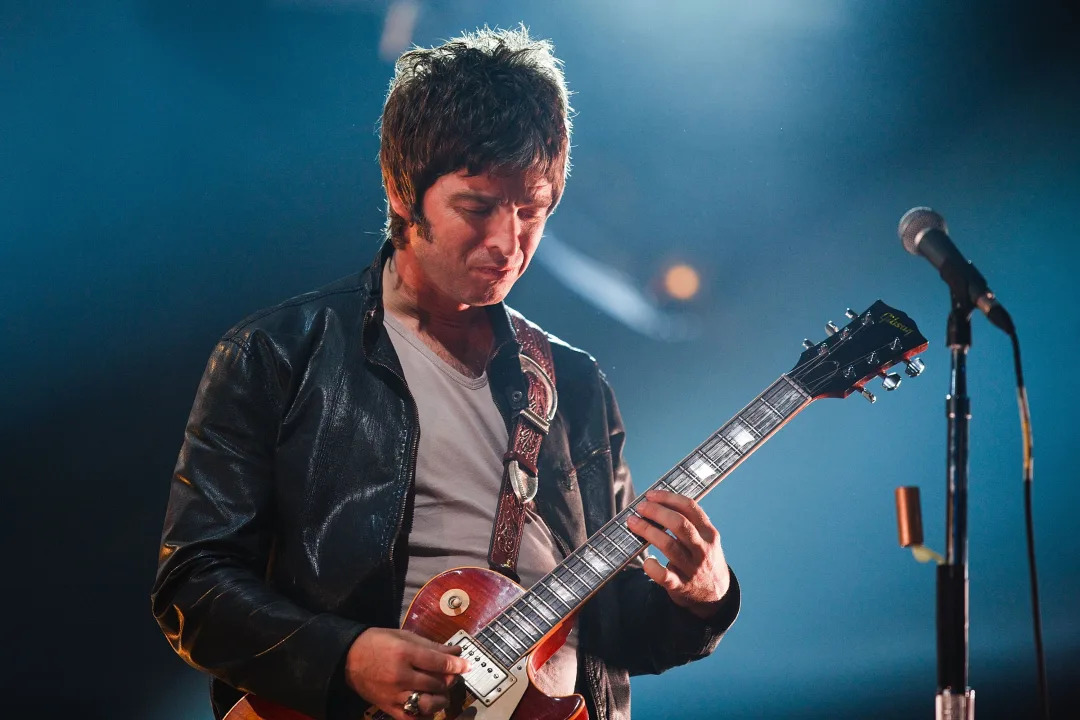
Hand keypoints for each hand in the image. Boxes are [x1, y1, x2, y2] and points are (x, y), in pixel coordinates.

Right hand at [344, 627, 469, 719]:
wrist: (348, 658)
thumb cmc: (378, 642)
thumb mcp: (404, 636)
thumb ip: (431, 646)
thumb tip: (456, 651)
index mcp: (404, 653)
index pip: (437, 662)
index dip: (456, 664)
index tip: (466, 665)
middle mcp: (400, 675)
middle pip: (435, 683)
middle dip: (449, 679)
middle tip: (452, 675)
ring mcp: (394, 694)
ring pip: (427, 703)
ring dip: (440, 698)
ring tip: (441, 692)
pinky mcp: (388, 707)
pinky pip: (412, 717)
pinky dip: (424, 714)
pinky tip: (428, 706)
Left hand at [626, 489, 730, 618]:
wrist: (715, 594)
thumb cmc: (702, 557)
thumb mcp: (705, 539)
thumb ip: (689, 522)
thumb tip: (657, 502)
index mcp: (709, 533)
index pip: (690, 508)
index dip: (668, 498)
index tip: (651, 495)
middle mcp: (702, 550)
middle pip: (679, 524)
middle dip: (656, 512)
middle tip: (640, 508)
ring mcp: (692, 568)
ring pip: (668, 545)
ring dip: (648, 531)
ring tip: (633, 522)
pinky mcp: (681, 586)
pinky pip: (663, 575)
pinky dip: (652, 566)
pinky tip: (646, 560)